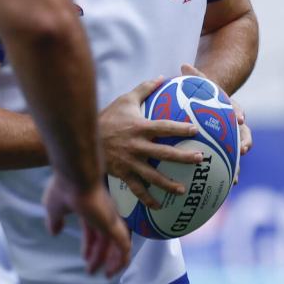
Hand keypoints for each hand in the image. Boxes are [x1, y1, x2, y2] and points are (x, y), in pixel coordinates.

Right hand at [42, 174, 131, 277]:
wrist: (75, 176)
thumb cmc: (63, 189)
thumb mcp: (53, 208)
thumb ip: (55, 221)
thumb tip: (54, 232)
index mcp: (88, 209)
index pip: (92, 230)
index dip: (89, 245)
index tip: (84, 259)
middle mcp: (102, 214)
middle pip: (104, 239)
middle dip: (99, 256)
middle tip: (91, 271)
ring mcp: (110, 218)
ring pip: (117, 244)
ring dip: (112, 261)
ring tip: (107, 275)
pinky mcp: (114, 224)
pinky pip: (124, 246)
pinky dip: (121, 259)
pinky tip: (115, 269)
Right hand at [100, 77, 202, 208]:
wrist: (83, 136)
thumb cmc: (108, 116)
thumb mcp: (126, 99)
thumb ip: (145, 89)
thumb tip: (163, 77)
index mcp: (140, 127)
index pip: (164, 127)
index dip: (181, 128)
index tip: (196, 130)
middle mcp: (137, 146)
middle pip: (164, 153)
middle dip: (184, 157)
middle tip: (201, 159)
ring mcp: (130, 161)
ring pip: (152, 175)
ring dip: (168, 184)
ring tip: (183, 190)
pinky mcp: (122, 173)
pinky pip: (136, 188)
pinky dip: (147, 199)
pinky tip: (159, 206)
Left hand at [180, 64, 252, 183]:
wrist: (209, 106)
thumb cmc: (203, 95)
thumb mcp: (200, 84)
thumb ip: (195, 77)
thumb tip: (184, 65)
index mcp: (230, 110)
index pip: (239, 111)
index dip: (240, 115)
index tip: (242, 119)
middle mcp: (235, 126)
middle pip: (244, 136)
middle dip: (244, 143)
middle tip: (242, 151)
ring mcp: (231, 140)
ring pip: (237, 155)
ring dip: (236, 166)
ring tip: (233, 179)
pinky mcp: (223, 152)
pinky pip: (225, 165)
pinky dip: (223, 176)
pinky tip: (218, 189)